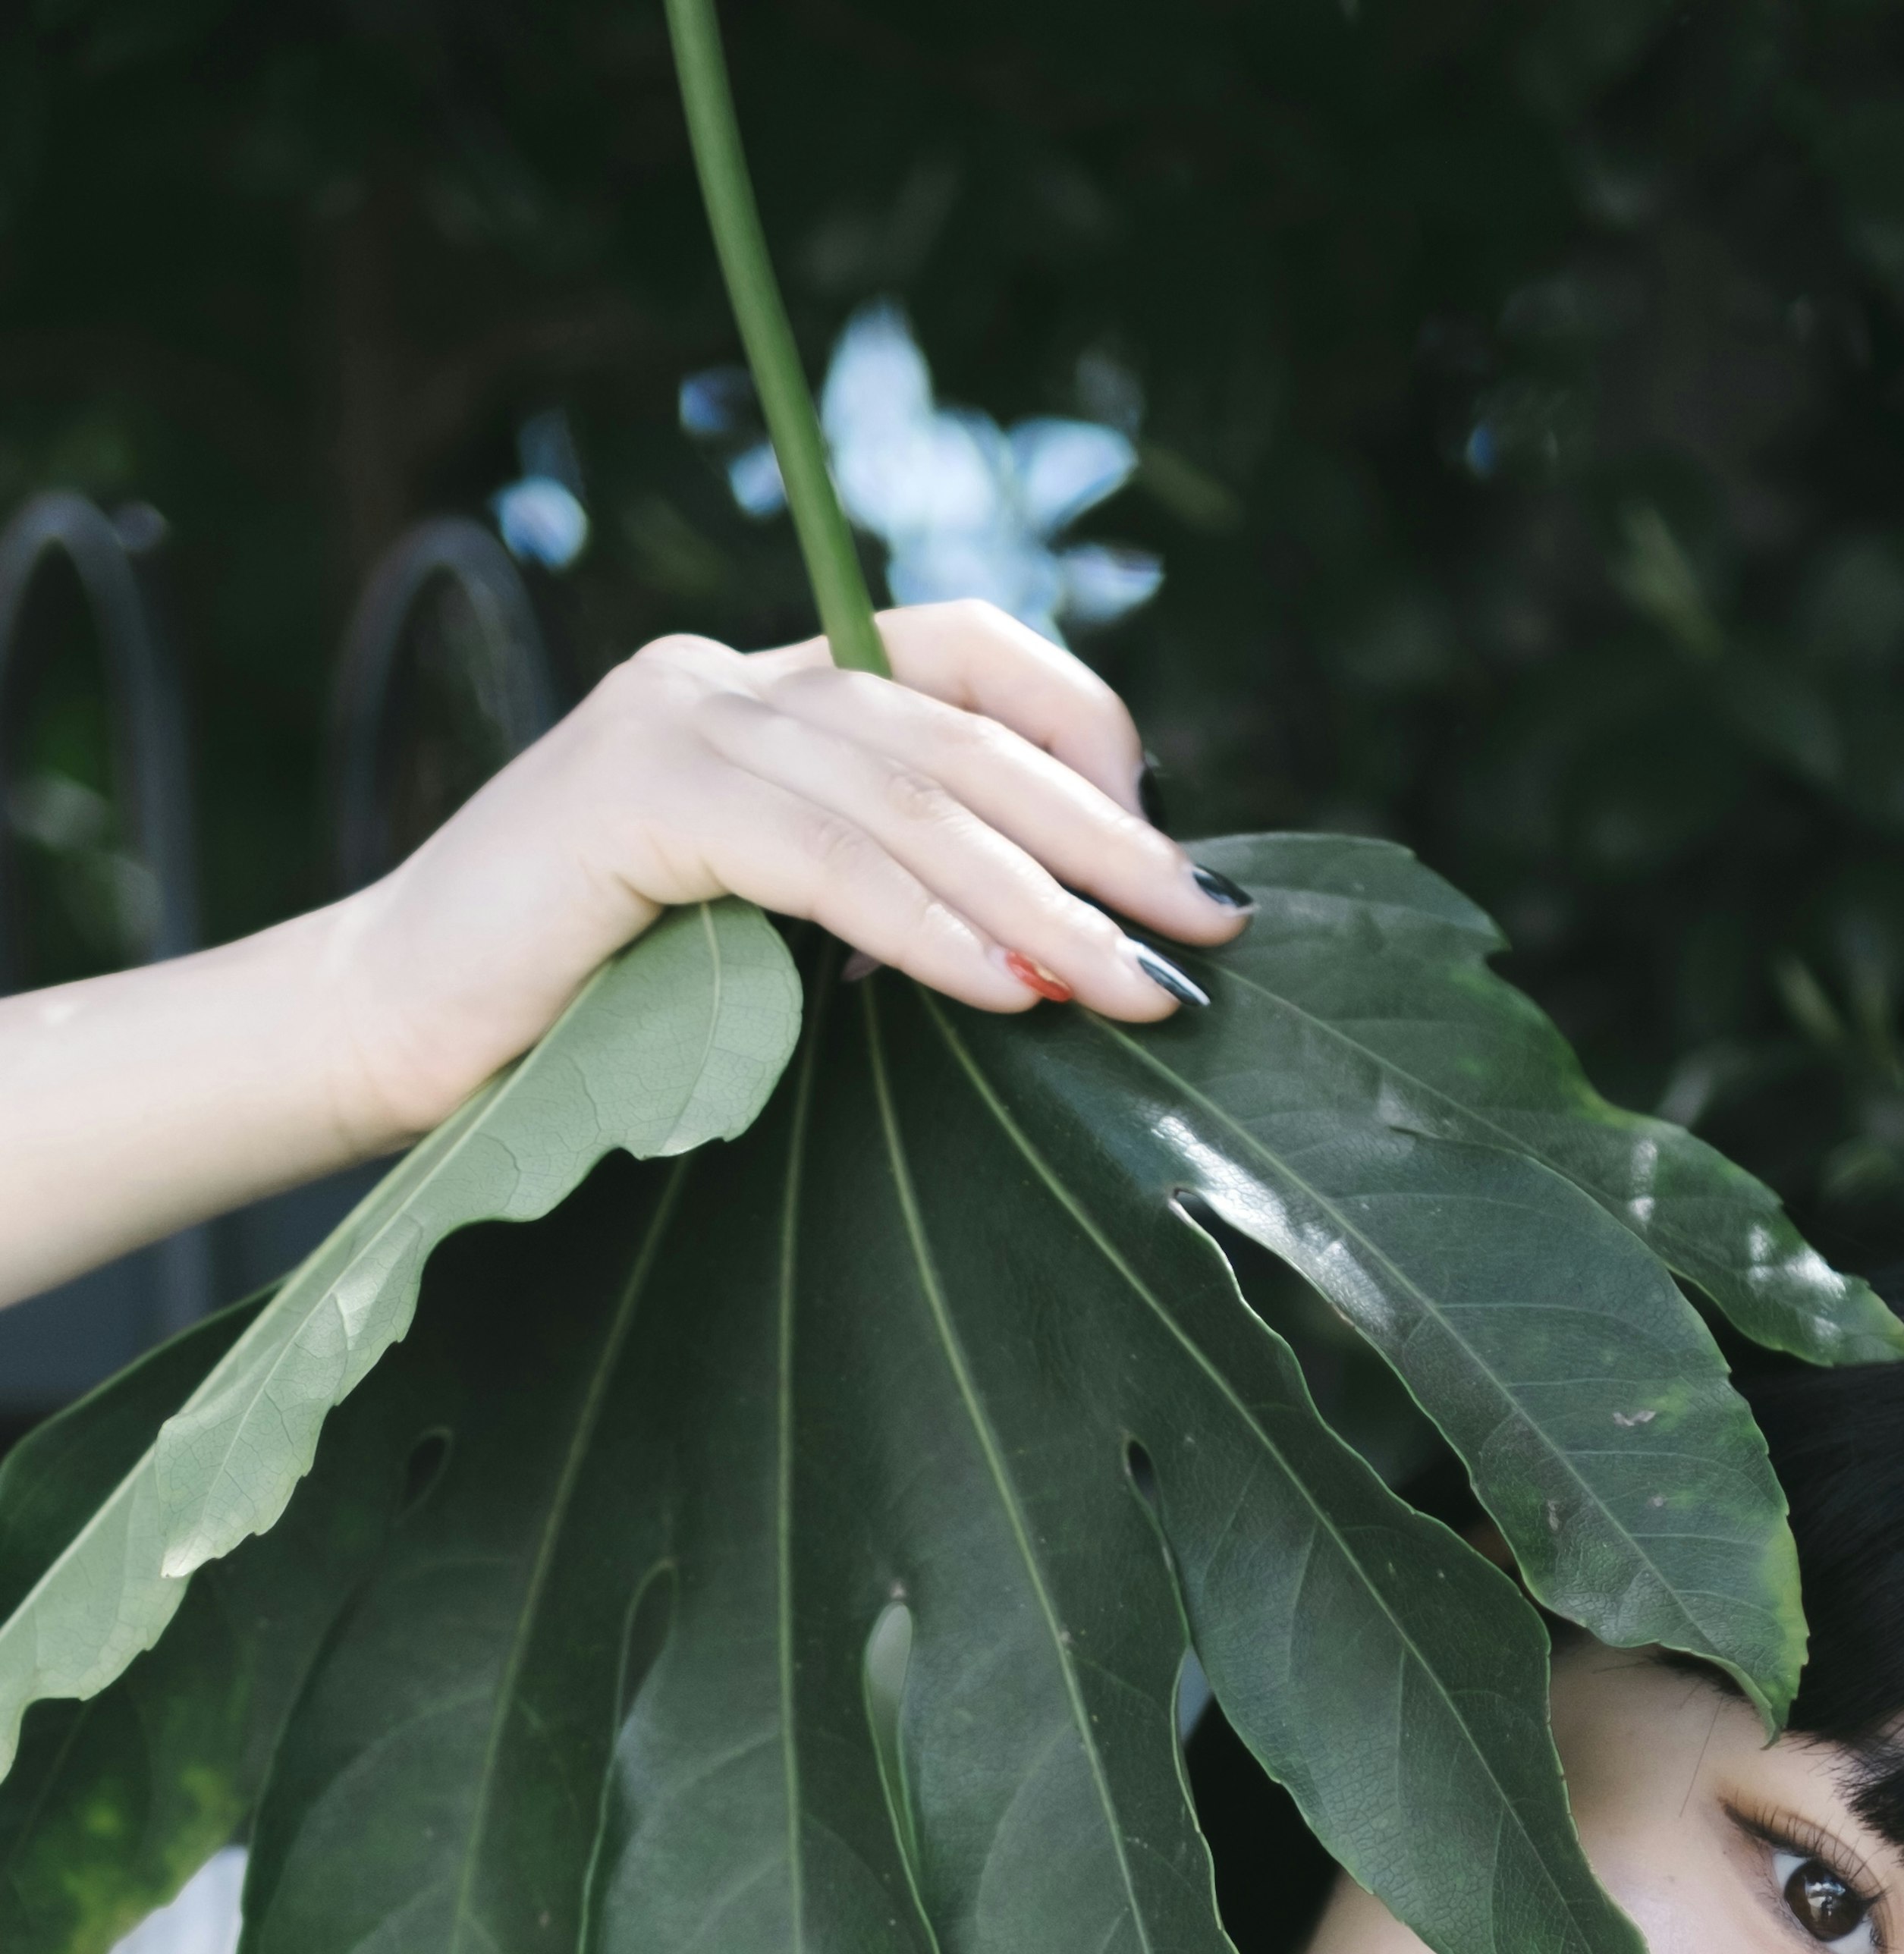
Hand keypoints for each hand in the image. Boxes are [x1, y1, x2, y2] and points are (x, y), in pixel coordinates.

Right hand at [335, 601, 1246, 1140]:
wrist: (385, 1039)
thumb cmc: (576, 1021)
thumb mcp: (764, 945)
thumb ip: (876, 910)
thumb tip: (1052, 956)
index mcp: (764, 697)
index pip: (964, 659)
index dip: (1085, 735)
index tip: (1169, 856)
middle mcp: (725, 679)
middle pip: (964, 726)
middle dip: (1107, 833)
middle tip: (1214, 925)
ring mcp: (674, 721)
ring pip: (910, 787)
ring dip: (1045, 897)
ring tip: (1142, 985)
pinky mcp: (631, 798)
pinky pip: (821, 854)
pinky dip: (928, 924)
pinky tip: (1012, 990)